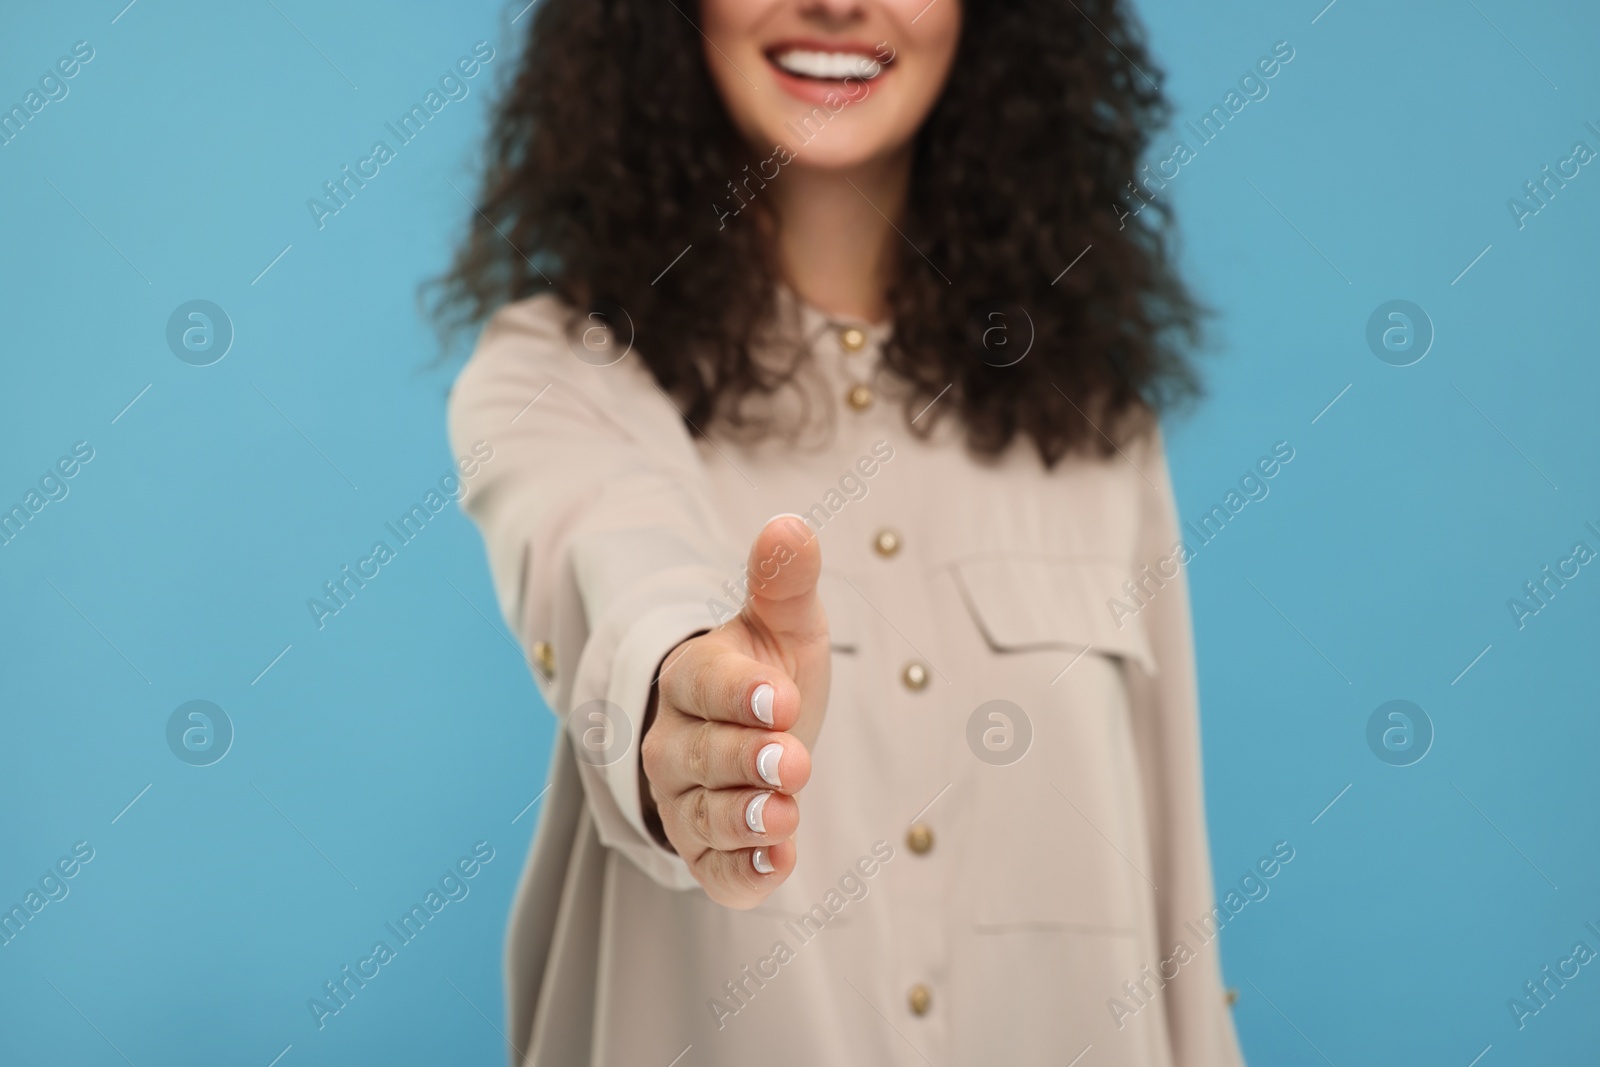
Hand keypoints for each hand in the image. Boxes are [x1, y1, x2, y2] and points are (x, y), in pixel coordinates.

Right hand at [640, 514, 830, 907]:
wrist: (755, 736)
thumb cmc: (768, 672)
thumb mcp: (783, 625)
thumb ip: (784, 583)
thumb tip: (791, 525)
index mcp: (692, 678)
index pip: (704, 684)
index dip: (739, 693)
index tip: (779, 696)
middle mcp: (676, 743)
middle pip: (700, 755)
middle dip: (745, 760)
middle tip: (795, 761)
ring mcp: (686, 801)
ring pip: (703, 815)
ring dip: (744, 819)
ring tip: (787, 814)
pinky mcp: (706, 851)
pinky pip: (715, 869)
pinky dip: (742, 873)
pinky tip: (778, 864)